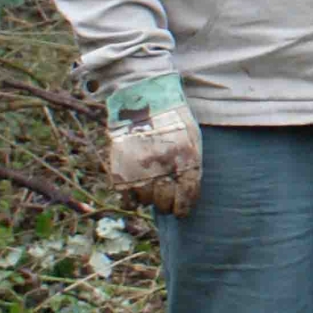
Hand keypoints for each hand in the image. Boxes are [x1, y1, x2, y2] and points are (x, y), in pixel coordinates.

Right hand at [106, 74, 201, 215]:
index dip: (184, 207)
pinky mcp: (120, 169)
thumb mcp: (193, 140)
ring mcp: (139, 169)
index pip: (186, 196)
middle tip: (166, 201)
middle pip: (164, 202)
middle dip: (167, 204)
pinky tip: (136, 191)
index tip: (181, 211)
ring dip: (149, 197)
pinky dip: (131, 199)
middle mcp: (162, 168)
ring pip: (145, 200)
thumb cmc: (173, 121)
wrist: (144, 100)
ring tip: (151, 187)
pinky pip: (126, 198)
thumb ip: (191, 167)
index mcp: (184, 160)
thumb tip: (187, 193)